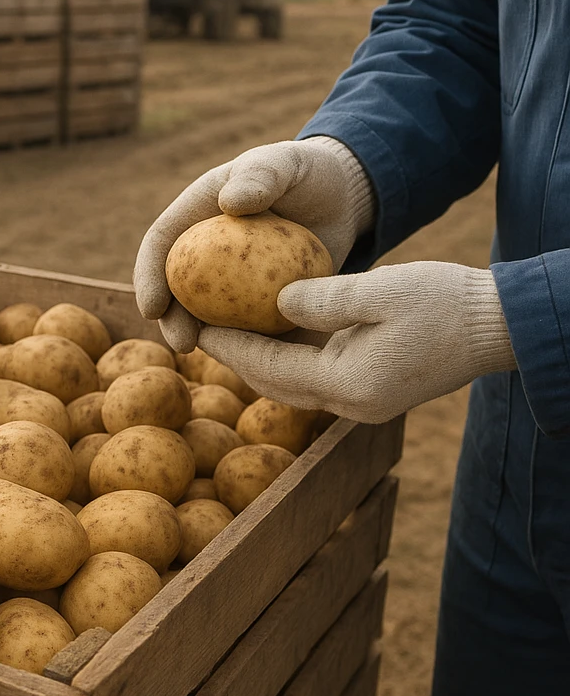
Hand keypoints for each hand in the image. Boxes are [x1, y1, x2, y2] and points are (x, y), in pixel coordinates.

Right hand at [134, 137, 374, 351]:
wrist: (344, 198)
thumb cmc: (307, 172)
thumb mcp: (285, 164)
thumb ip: (261, 174)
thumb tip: (230, 202)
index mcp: (196, 217)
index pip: (161, 245)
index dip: (149, 276)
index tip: (152, 307)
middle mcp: (206, 254)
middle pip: (176, 290)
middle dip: (171, 320)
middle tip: (182, 343)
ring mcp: (232, 282)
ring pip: (209, 316)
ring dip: (208, 339)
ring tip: (222, 357)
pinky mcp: (261, 303)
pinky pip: (249, 329)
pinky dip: (249, 346)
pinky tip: (261, 363)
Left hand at [197, 261, 516, 423]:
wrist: (498, 327)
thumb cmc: (442, 303)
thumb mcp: (377, 290)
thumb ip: (321, 299)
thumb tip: (276, 303)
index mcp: (347, 384)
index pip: (269, 369)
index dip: (230, 349)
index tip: (198, 329)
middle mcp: (351, 404)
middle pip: (275, 385)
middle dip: (237, 361)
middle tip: (203, 332)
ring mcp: (364, 403)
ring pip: (295, 385)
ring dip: (262, 362)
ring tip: (230, 332)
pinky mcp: (374, 393)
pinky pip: (317, 380)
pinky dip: (291, 360)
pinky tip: (275, 334)